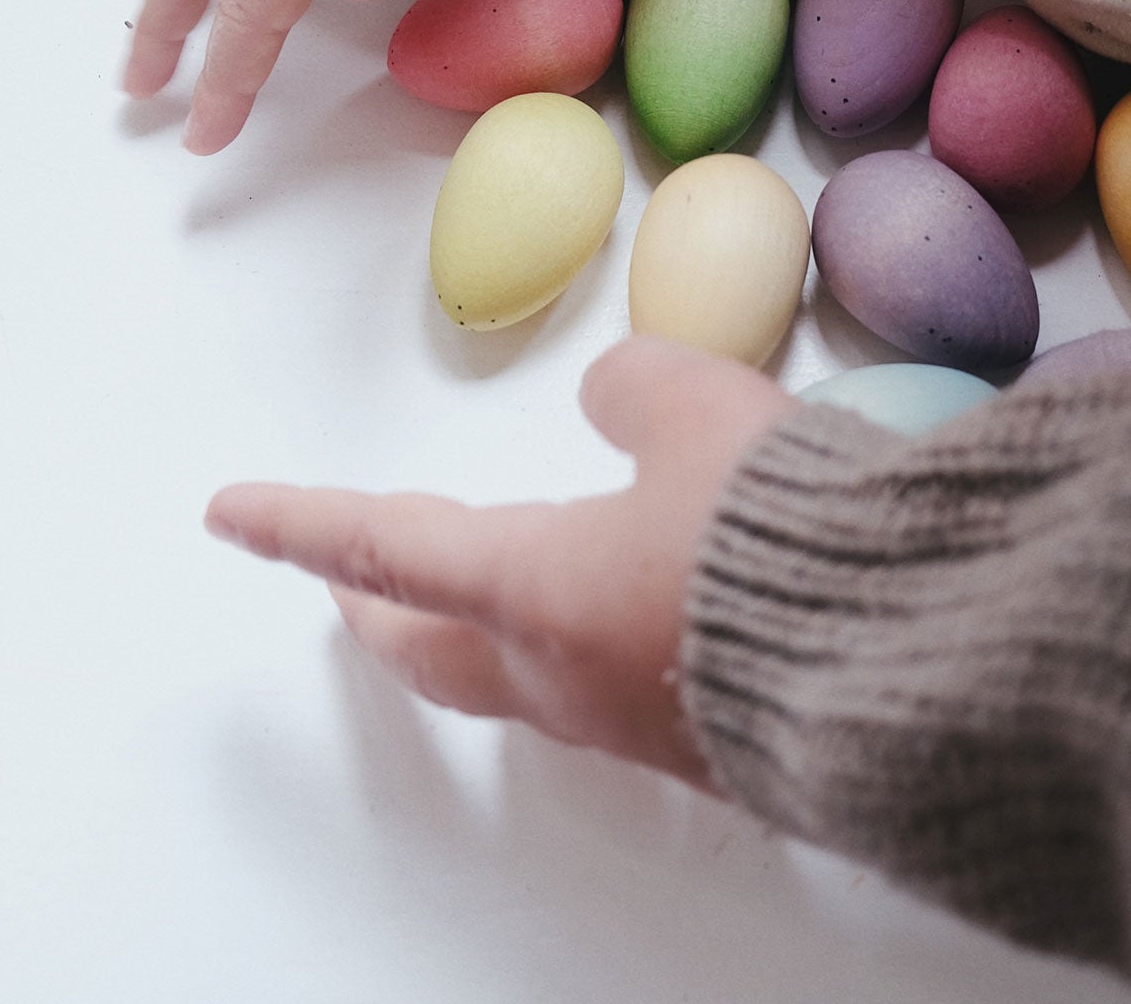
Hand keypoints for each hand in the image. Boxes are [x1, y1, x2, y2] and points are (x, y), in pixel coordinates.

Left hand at [205, 339, 792, 785]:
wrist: (902, 662)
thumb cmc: (777, 532)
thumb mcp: (697, 407)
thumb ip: (636, 390)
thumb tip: (614, 401)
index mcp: (534, 588)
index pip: (382, 545)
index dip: (300, 521)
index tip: (228, 514)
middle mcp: (564, 673)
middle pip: (430, 646)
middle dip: (375, 605)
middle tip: (342, 580)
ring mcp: (633, 723)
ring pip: (516, 675)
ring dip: (478, 626)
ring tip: (485, 585)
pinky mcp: (707, 740)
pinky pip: (606, 692)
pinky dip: (575, 644)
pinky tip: (627, 614)